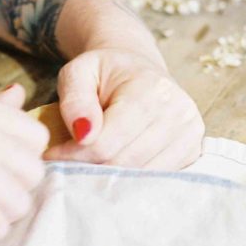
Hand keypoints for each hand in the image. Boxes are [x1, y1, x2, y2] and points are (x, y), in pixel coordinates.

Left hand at [45, 48, 202, 168]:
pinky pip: (156, 178)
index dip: (73, 155)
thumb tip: (83, 134)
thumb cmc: (104, 71)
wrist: (136, 66)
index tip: (52, 154)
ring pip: (140, 176)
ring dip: (108, 176)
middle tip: (65, 164)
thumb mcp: (78, 72)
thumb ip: (75, 100)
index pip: (107, 142)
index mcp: (151, 89)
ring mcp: (190, 134)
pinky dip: (130, 179)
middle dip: (88, 167)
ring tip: (87, 163)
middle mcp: (179, 112)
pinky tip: (113, 167)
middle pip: (124, 162)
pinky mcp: (193, 151)